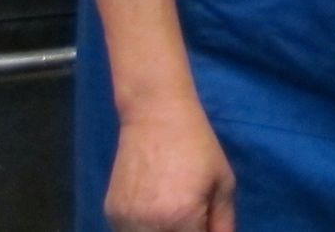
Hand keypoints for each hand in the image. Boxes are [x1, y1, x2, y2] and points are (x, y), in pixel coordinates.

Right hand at [106, 96, 235, 231]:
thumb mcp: (223, 183)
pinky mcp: (111, 212)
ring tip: (172, 210)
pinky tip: (154, 209)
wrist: (155, 114)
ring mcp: (125, 220)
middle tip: (190, 217)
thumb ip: (224, 224)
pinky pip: (129, 231)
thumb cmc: (196, 145)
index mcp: (181, 219)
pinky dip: (144, 228)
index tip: (203, 223)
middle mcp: (149, 225)